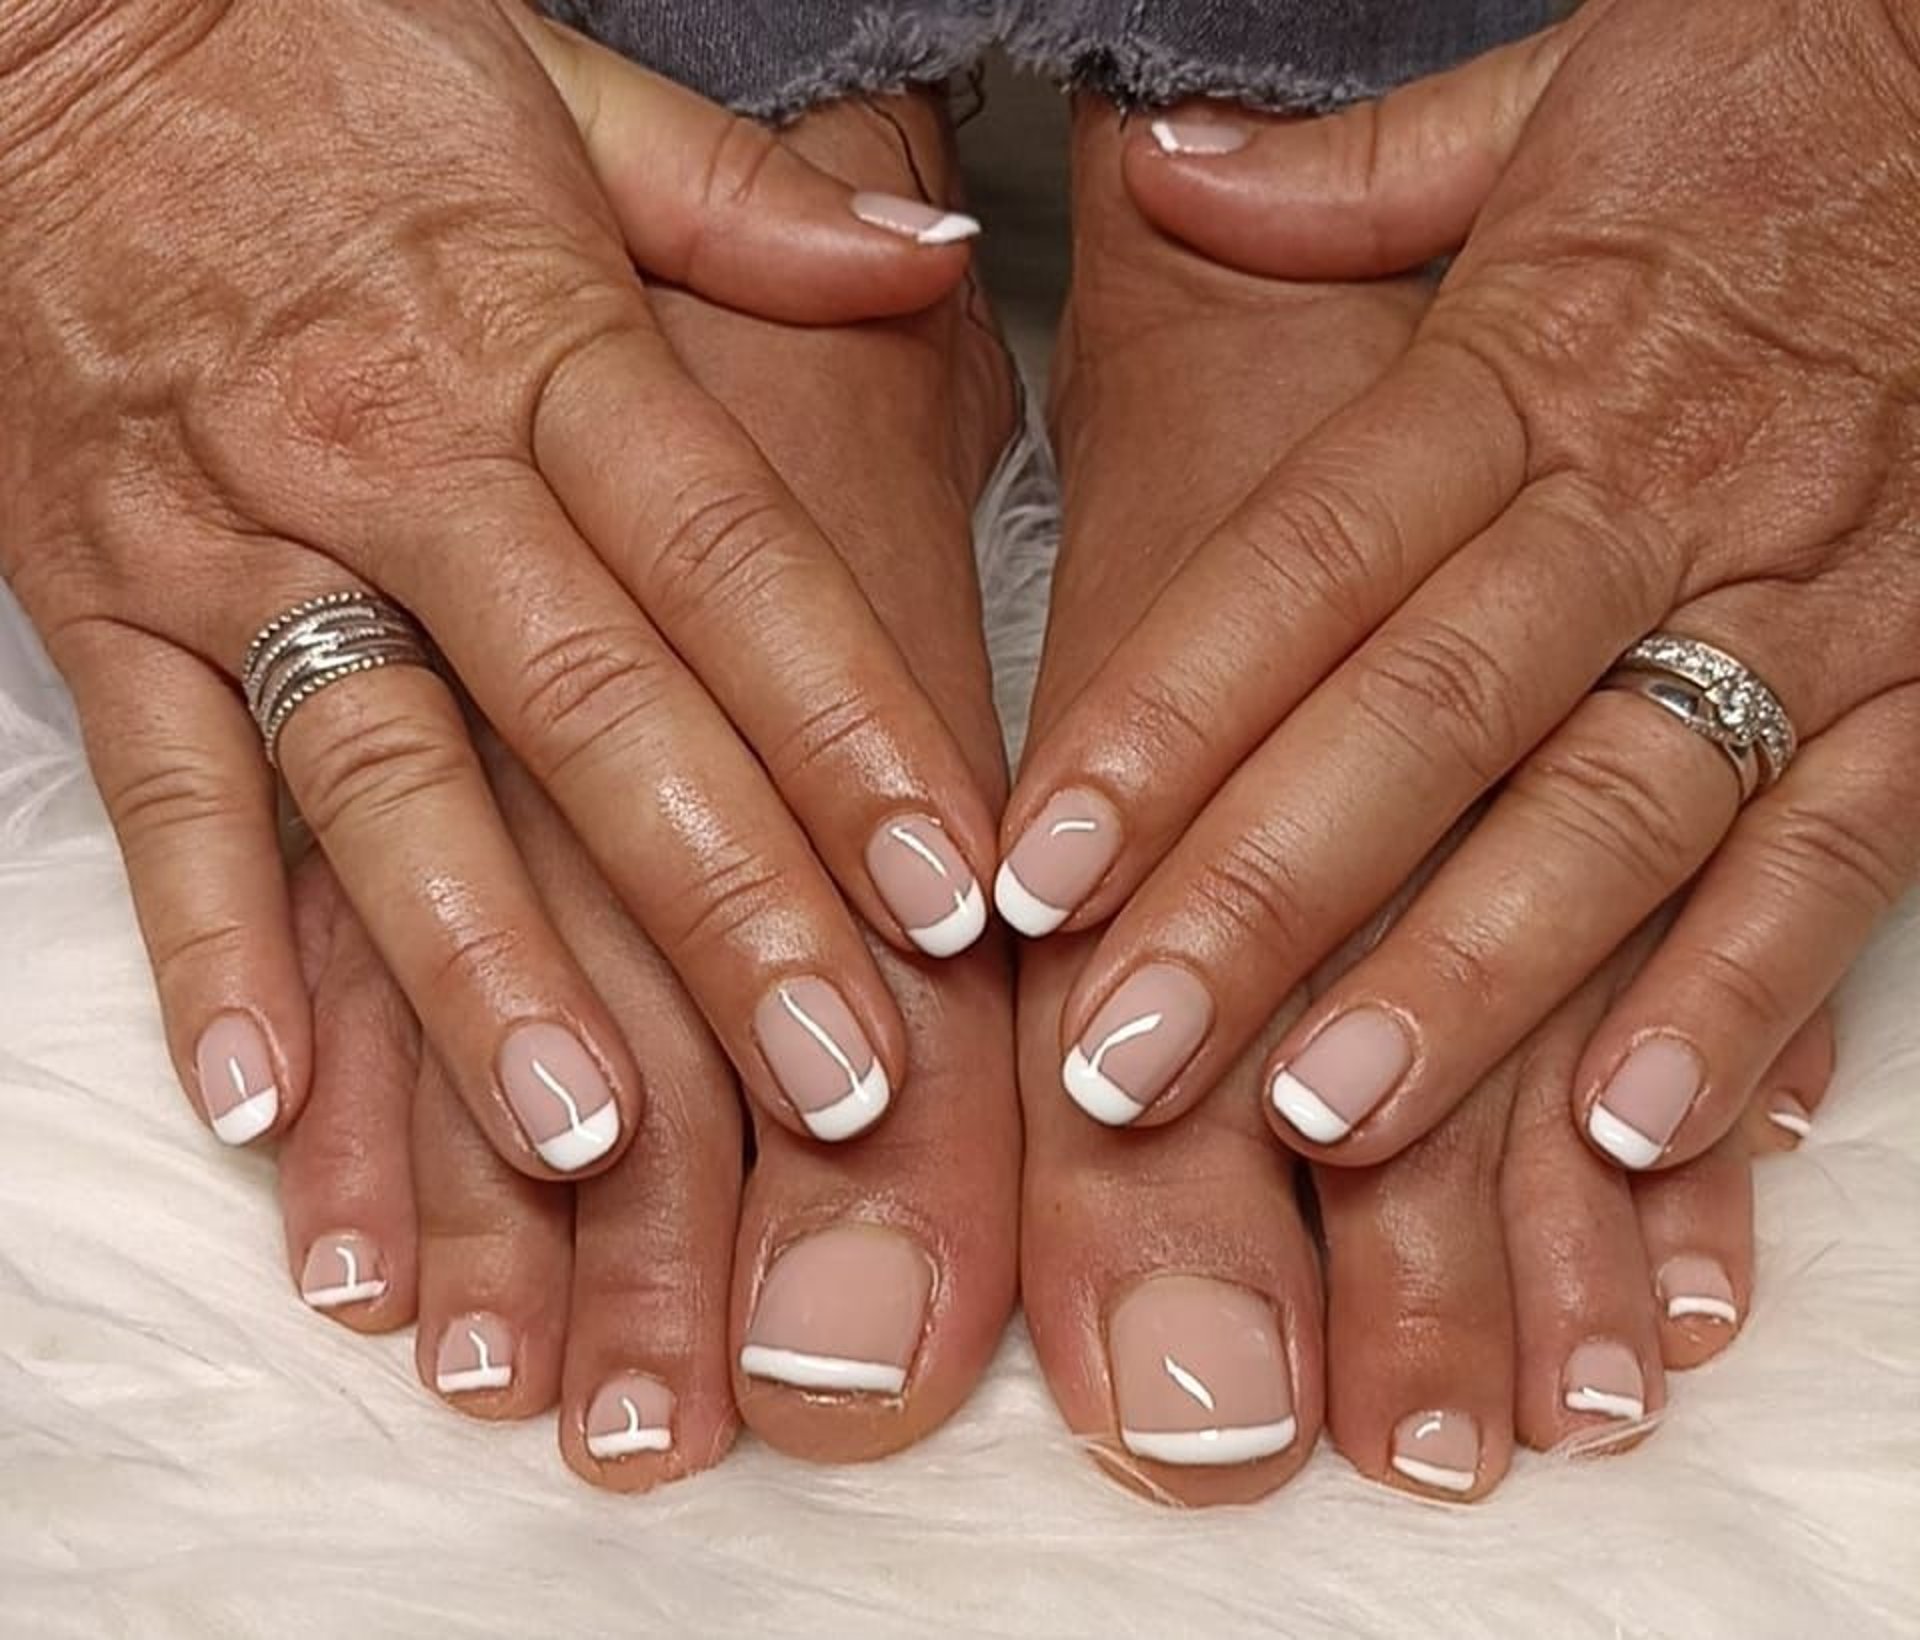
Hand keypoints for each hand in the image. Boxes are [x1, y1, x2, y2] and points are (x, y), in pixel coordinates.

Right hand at [0, 2, 993, 1175]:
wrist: (40, 16)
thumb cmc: (328, 70)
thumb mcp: (562, 94)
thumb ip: (756, 205)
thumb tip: (940, 247)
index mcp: (539, 334)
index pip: (726, 560)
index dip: (848, 731)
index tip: (953, 890)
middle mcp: (397, 454)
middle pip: (586, 706)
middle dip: (721, 904)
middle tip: (840, 1078)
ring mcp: (236, 536)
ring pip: (379, 779)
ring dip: (482, 972)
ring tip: (590, 1143)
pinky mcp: (97, 595)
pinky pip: (157, 790)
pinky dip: (204, 945)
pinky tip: (266, 1104)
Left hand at [1001, 0, 1919, 1175]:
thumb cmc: (1764, 107)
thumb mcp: (1544, 103)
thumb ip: (1344, 173)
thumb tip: (1161, 165)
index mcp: (1529, 358)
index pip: (1310, 560)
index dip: (1166, 718)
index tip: (1039, 867)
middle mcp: (1658, 497)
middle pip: (1431, 715)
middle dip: (1271, 901)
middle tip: (1130, 1056)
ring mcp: (1811, 598)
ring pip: (1618, 810)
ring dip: (1470, 981)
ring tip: (1330, 1124)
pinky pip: (1839, 852)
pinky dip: (1742, 993)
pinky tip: (1624, 1128)